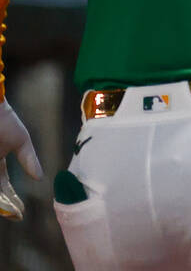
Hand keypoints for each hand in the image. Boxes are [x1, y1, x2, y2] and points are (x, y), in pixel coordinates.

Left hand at [0, 100, 42, 220]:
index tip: (18, 214)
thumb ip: (29, 159)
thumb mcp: (21, 140)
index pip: (2, 186)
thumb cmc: (4, 120)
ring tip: (7, 211)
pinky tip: (2, 202)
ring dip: (0, 201)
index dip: (9, 201)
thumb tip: (40, 178)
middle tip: (14, 216)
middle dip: (3, 205)